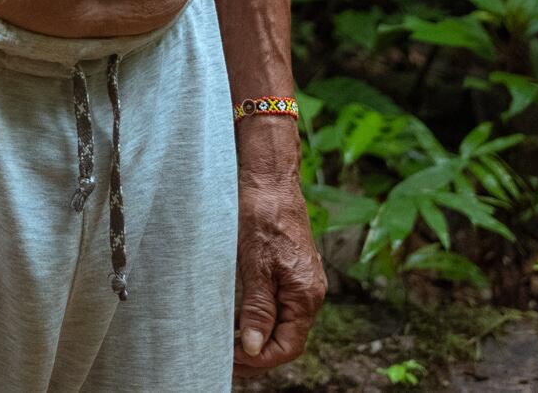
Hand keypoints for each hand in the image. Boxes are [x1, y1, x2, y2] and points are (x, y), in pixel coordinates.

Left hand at [233, 146, 326, 373]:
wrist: (270, 178)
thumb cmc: (261, 215)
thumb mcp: (255, 265)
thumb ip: (258, 308)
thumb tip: (256, 348)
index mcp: (305, 294)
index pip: (288, 346)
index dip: (260, 359)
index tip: (232, 359)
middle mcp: (310, 292)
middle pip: (288, 339)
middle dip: (259, 353)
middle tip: (227, 357)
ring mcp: (302, 281)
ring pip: (284, 323)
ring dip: (259, 337)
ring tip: (230, 342)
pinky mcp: (292, 271)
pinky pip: (281, 305)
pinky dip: (262, 317)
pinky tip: (241, 318)